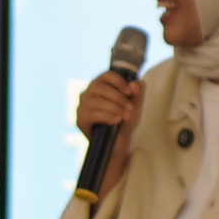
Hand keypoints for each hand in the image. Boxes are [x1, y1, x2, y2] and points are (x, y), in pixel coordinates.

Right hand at [76, 69, 142, 194]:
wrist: (118, 144)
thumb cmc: (124, 121)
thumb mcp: (135, 105)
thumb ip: (138, 92)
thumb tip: (134, 83)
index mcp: (101, 85)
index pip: (107, 75)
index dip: (119, 82)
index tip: (129, 92)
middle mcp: (88, 93)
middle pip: (99, 86)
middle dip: (117, 97)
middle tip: (129, 109)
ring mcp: (82, 106)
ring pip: (95, 100)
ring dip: (113, 107)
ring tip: (125, 116)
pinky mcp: (80, 119)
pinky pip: (91, 113)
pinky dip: (106, 115)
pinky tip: (116, 120)